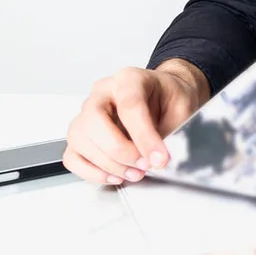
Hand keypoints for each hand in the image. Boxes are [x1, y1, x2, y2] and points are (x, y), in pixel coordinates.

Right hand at [64, 60, 209, 184]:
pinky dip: (91, 172)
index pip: (129, 105)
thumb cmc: (169, 97)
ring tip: (135, 173)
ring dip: (108, 164)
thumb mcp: (182, 107)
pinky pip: (73, 156)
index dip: (144, 136)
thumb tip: (157, 159)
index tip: (159, 158)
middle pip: (95, 121)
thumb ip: (171, 131)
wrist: (164, 96)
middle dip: (121, 151)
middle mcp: (102, 93)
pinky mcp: (81, 135)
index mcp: (129, 79)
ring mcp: (86, 113)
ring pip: (81, 140)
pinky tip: (115, 175)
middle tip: (144, 166)